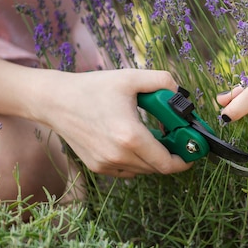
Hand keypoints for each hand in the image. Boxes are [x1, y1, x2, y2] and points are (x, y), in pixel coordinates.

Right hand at [35, 68, 191, 176]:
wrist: (55, 101)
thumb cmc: (93, 88)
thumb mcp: (131, 77)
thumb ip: (162, 81)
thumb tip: (181, 93)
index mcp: (130, 136)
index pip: (167, 163)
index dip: (185, 160)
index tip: (192, 151)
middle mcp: (118, 156)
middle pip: (158, 168)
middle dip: (171, 155)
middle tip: (174, 138)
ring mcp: (107, 164)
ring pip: (143, 170)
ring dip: (153, 157)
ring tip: (152, 135)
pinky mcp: (98, 167)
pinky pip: (128, 170)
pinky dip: (137, 160)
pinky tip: (133, 142)